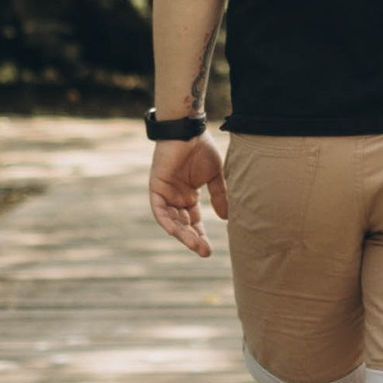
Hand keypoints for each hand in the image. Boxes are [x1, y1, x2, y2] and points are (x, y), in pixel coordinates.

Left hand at [149, 134, 228, 253]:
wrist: (188, 130)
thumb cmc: (201, 148)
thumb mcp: (214, 176)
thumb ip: (219, 196)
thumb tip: (226, 218)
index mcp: (188, 196)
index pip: (193, 222)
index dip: (200, 235)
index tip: (209, 249)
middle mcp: (176, 198)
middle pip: (183, 225)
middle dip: (193, 240)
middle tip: (205, 252)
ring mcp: (165, 194)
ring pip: (172, 221)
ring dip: (182, 235)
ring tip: (196, 246)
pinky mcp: (157, 188)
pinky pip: (159, 210)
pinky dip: (167, 221)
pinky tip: (176, 232)